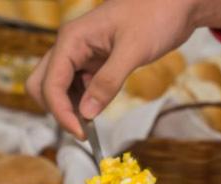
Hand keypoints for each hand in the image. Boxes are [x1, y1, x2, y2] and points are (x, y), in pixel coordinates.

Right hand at [26, 0, 220, 137]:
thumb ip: (108, 82)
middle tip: (83, 130)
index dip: (61, 112)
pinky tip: (98, 110)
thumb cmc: (156, 16)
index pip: (51, 83)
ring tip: (93, 125)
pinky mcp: (95, 61)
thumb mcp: (133, 51)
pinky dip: (84, 101)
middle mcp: (71, 45)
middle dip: (58, 109)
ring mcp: (82, 53)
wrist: (176, 4)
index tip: (81, 134)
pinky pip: (79, 86)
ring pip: (60, 88)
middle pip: (44, 84)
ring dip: (71, 108)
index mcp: (72, 38)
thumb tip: (86, 114)